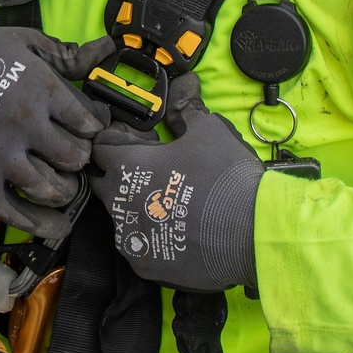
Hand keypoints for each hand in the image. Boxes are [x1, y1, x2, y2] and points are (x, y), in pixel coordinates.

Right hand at [0, 28, 112, 236]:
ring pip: (48, 187)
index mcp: (39, 89)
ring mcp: (1, 153)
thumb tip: (106, 49)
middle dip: (81, 157)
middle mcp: (23, 124)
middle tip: (77, 154)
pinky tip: (56, 226)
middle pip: (72, 156)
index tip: (92, 126)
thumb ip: (68, 55)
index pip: (87, 121)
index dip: (96, 125)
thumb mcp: (26, 43)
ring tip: (67, 185)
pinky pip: (11, 208)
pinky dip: (35, 223)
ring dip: (65, 190)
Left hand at [88, 73, 263, 291]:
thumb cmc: (226, 175)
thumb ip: (187, 109)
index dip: (116, 141)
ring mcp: (129, 238)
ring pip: (119, 218)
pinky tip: (172, 230)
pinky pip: (137, 246)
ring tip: (165, 205)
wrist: (253, 232)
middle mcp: (118, 203)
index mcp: (127, 166)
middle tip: (151, 172)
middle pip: (103, 183)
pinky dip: (149, 237)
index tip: (136, 143)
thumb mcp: (209, 130)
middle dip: (119, 175)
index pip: (99, 147)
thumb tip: (186, 87)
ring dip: (134, 208)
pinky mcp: (144, 265)